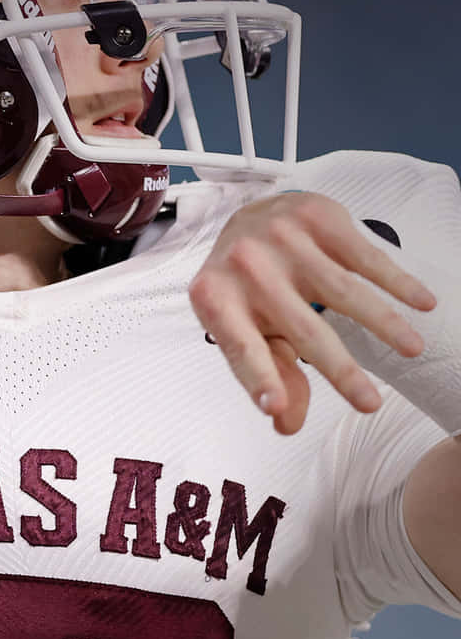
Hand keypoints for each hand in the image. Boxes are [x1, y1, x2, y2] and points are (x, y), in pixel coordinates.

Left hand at [188, 191, 436, 433]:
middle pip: (303, 328)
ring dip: (384, 323)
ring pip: (343, 291)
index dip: (260, 379)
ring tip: (413, 348)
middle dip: (341, 371)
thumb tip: (286, 423)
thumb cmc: (248, 286)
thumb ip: (269, 374)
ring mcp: (281, 237)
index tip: (277, 409)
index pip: (241, 348)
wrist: (247, 215)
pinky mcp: (315, 215)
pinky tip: (422, 302)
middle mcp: (245, 266)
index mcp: (217, 300)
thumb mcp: (248, 329)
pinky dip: (397, 282)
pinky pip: (365, 255)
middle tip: (371, 404)